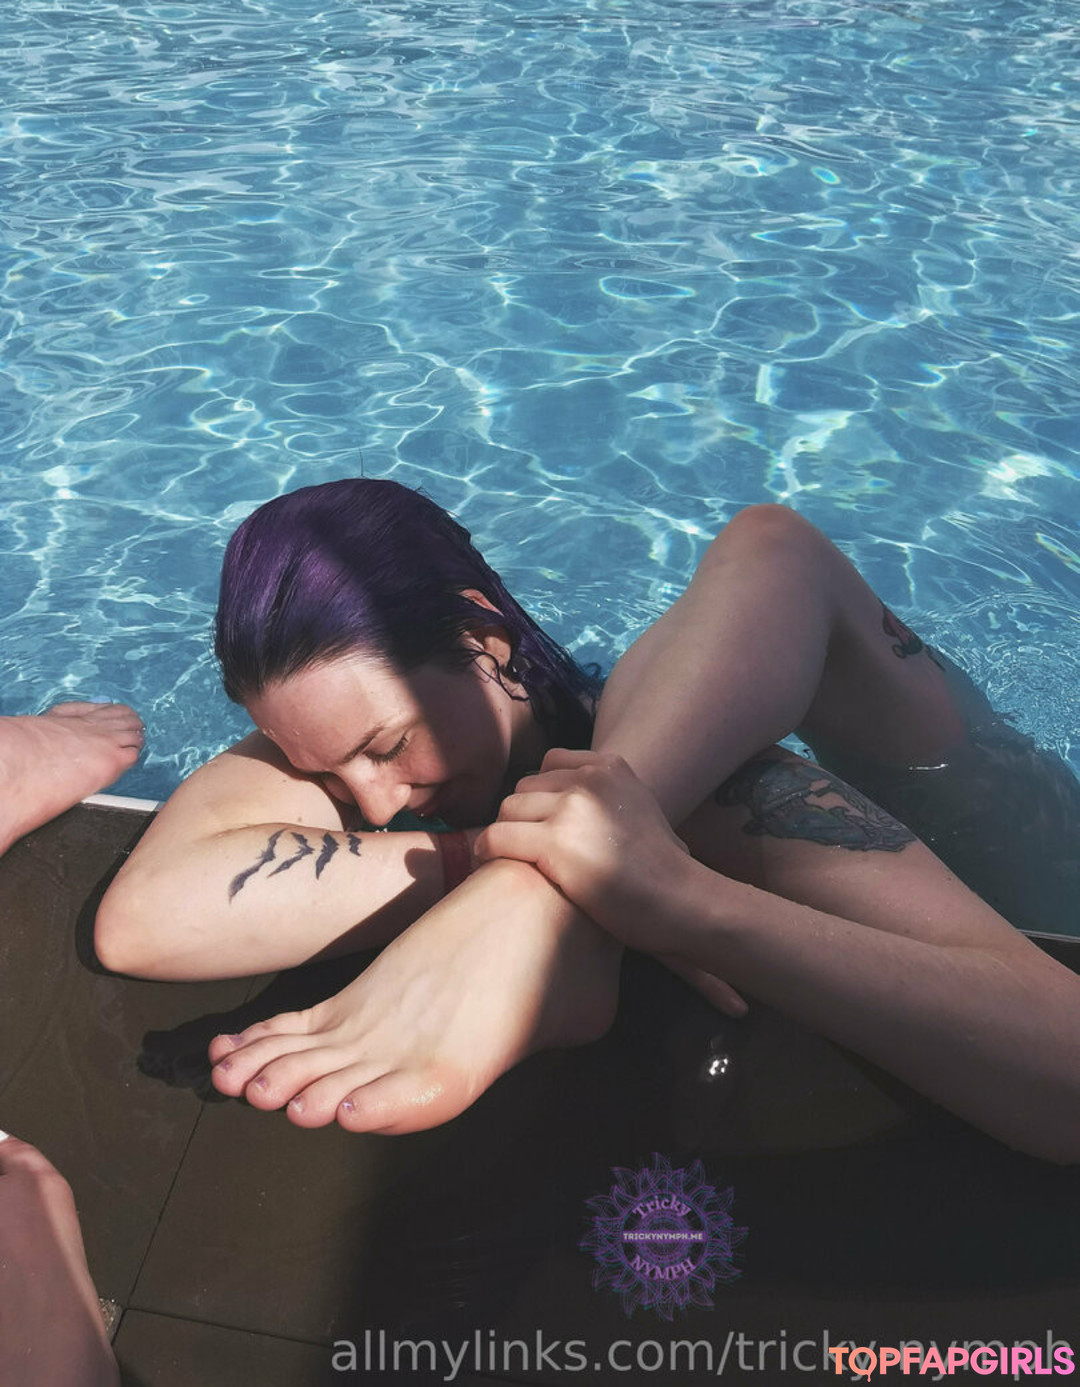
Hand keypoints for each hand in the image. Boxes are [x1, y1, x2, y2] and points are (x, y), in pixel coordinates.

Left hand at [475, 750, 746, 1016]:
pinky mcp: (554, 843)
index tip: (543, 823)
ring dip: (506, 835)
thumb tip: (564, 809)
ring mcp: (571, 808)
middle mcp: (588, 779)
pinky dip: (487, 852)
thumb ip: (604, 797)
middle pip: (524, 787)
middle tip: (527, 849)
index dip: (541, 796)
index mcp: (609, 765)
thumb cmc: (663, 869)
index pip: (548, 764)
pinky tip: (490, 866)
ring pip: (507, 810)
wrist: (682, 901)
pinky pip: (496, 837)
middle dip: (522, 817)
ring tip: (512, 861)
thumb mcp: (638, 808)